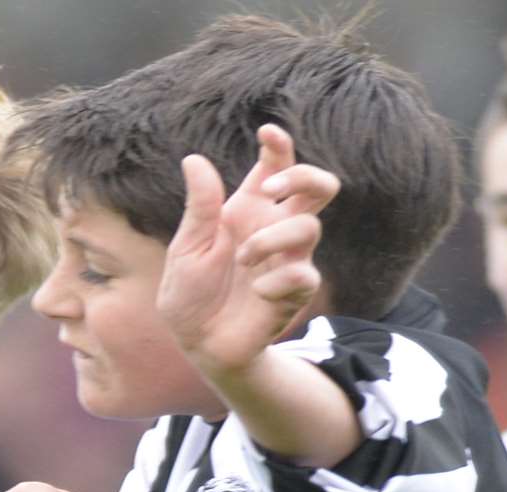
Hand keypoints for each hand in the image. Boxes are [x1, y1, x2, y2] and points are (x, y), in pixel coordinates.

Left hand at [157, 124, 340, 375]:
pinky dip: (277, 279)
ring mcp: (289, 258)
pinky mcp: (296, 291)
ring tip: (242, 259)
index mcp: (247, 211)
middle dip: (305, 176)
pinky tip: (256, 291)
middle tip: (269, 188)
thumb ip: (200, 207)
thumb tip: (194, 159)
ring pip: (309, 227)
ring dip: (272, 238)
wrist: (198, 343)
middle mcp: (274, 228)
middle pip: (319, 187)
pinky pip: (304, 273)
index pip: (275, 168)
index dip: (279, 146)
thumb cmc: (190, 294)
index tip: (267, 132)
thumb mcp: (187, 248)